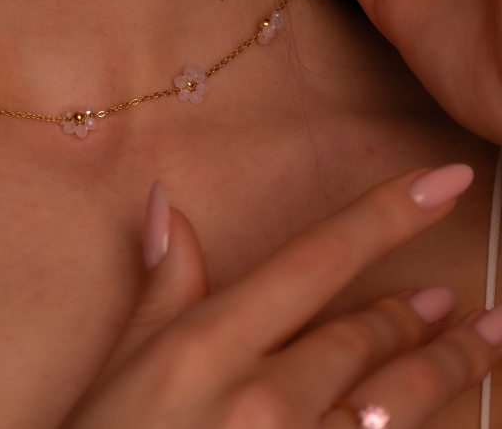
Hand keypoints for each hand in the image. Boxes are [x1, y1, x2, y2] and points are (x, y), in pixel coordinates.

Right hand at [62, 165, 499, 428]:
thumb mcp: (122, 367)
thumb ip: (163, 287)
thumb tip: (168, 203)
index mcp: (210, 345)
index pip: (317, 259)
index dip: (387, 214)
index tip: (444, 182)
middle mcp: (265, 398)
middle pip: (365, 338)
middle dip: (417, 314)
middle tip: (454, 302)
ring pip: (397, 402)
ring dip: (447, 368)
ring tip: (481, 341)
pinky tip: (437, 418)